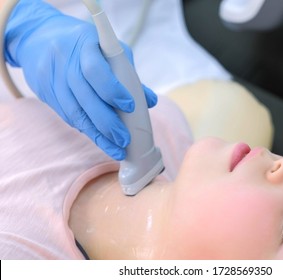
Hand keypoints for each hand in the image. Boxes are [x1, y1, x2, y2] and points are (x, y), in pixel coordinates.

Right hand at [5, 0, 157, 159]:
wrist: (40, 38)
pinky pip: (67, 116)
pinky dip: (86, 130)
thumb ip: (128, 74)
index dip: (112, 90)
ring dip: (97, 134)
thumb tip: (150, 101)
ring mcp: (52, 78)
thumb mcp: (108, 50)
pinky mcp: (45, 93)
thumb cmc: (86, 45)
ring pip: (74, 112)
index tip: (130, 107)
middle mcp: (64, 61)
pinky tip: (101, 140)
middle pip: (85, 97)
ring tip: (116, 149)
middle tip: (124, 139)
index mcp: (85, 45)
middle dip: (107, 123)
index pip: (96, 71)